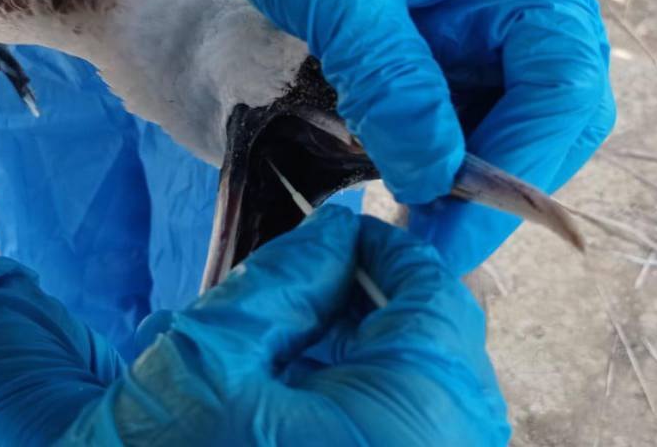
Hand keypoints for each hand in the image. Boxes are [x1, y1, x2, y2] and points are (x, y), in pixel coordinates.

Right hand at [62, 205, 509, 444]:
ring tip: (295, 338)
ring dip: (372, 349)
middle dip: (378, 302)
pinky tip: (303, 388)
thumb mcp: (213, 355)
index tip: (337, 237)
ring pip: (432, 388)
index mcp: (403, 425)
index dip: (386, 252)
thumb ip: (288, 278)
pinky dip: (370, 397)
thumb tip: (339, 228)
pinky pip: (414, 429)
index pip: (434, 301)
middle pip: (443, 344)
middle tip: (313, 282)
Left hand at [186, 0, 614, 274]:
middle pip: (544, 109)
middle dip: (498, 181)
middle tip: (432, 242)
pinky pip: (440, 104)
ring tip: (408, 226)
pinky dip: (420, 145)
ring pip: (492, 116)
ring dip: (457, 172)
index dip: (523, 166)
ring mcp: (465, 15)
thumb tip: (434, 180)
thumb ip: (393, 84)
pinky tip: (387, 179)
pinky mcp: (419, 33)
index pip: (562, 83)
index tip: (456, 227)